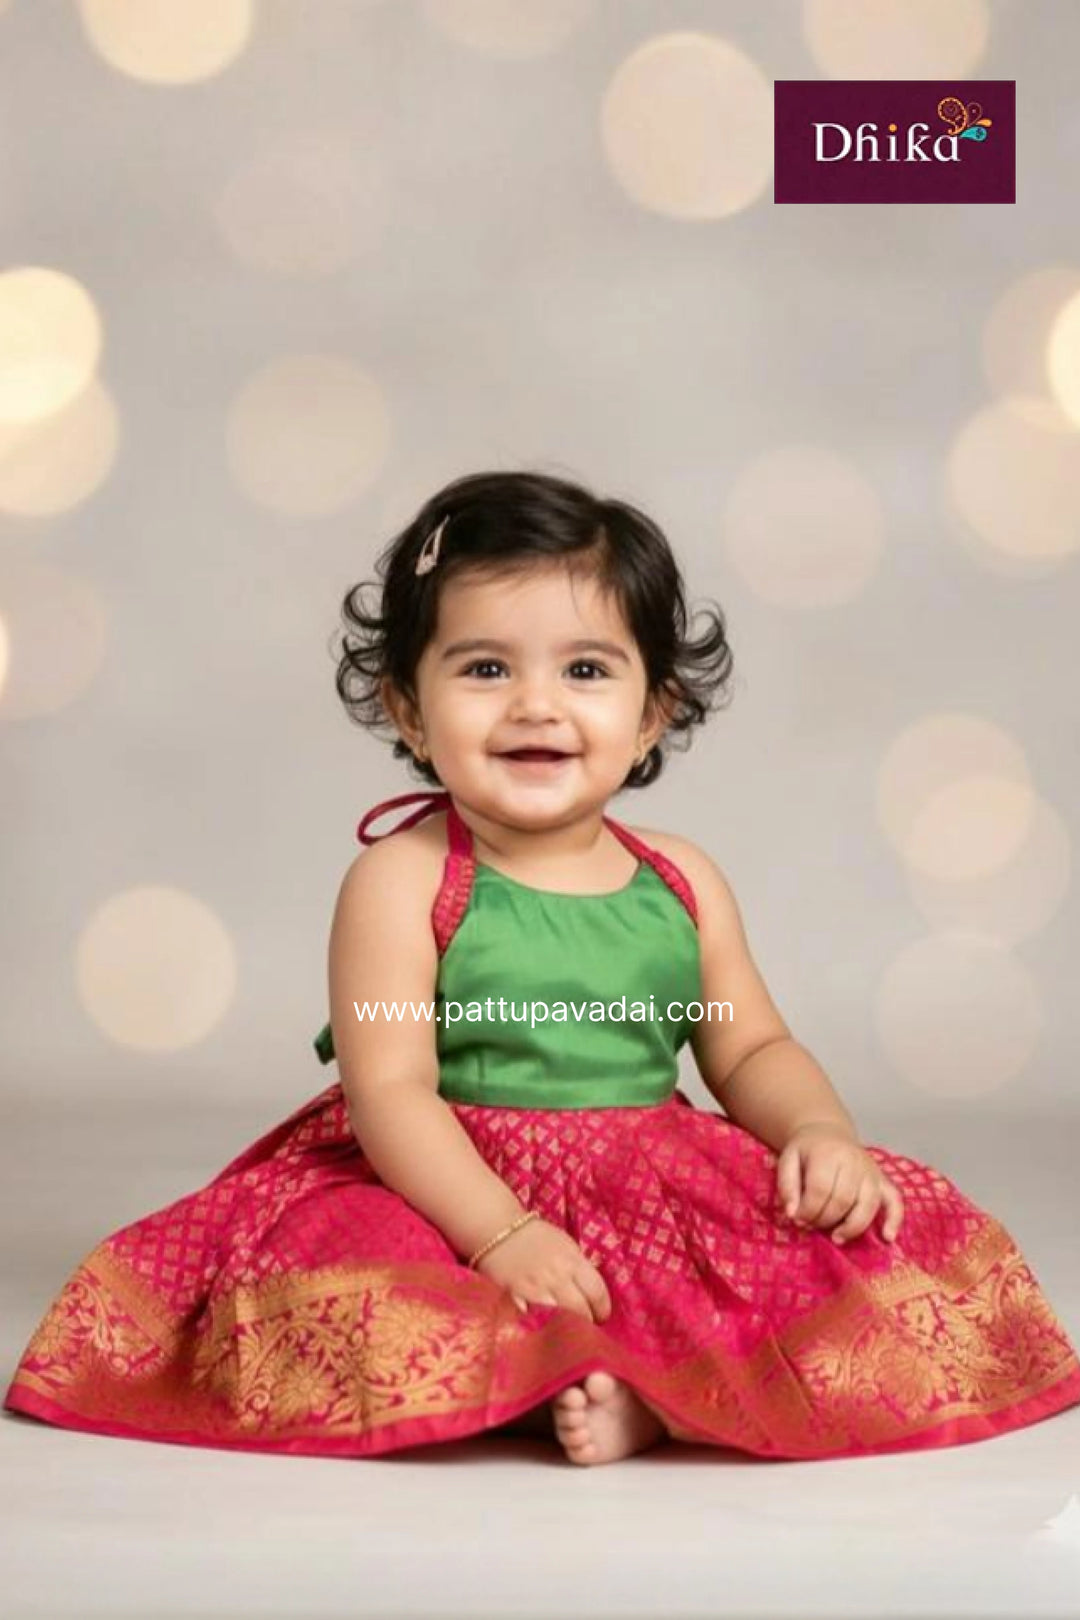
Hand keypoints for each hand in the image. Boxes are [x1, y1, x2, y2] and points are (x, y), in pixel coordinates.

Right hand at [474, 1216, 611, 1323]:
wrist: (497, 1229)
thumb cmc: (534, 1236)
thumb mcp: (565, 1245)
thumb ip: (578, 1267)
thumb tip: (591, 1291)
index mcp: (572, 1260)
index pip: (597, 1291)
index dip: (603, 1308)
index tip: (601, 1316)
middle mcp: (557, 1276)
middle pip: (581, 1310)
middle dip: (587, 1323)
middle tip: (585, 1328)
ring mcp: (535, 1289)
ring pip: (560, 1319)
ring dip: (565, 1328)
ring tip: (565, 1332)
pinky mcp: (514, 1298)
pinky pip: (532, 1319)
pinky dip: (538, 1326)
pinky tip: (541, 1329)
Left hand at [775, 1123, 903, 1245]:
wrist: (828, 1132)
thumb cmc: (806, 1151)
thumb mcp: (787, 1160)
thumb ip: (787, 1187)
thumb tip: (793, 1215)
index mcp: (828, 1154)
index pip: (820, 1190)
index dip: (808, 1211)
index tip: (798, 1220)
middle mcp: (854, 1161)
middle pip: (843, 1200)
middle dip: (825, 1220)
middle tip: (812, 1226)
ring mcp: (872, 1171)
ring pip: (867, 1205)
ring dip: (852, 1227)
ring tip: (836, 1237)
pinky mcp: (883, 1180)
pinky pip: (895, 1201)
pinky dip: (894, 1220)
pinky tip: (887, 1237)